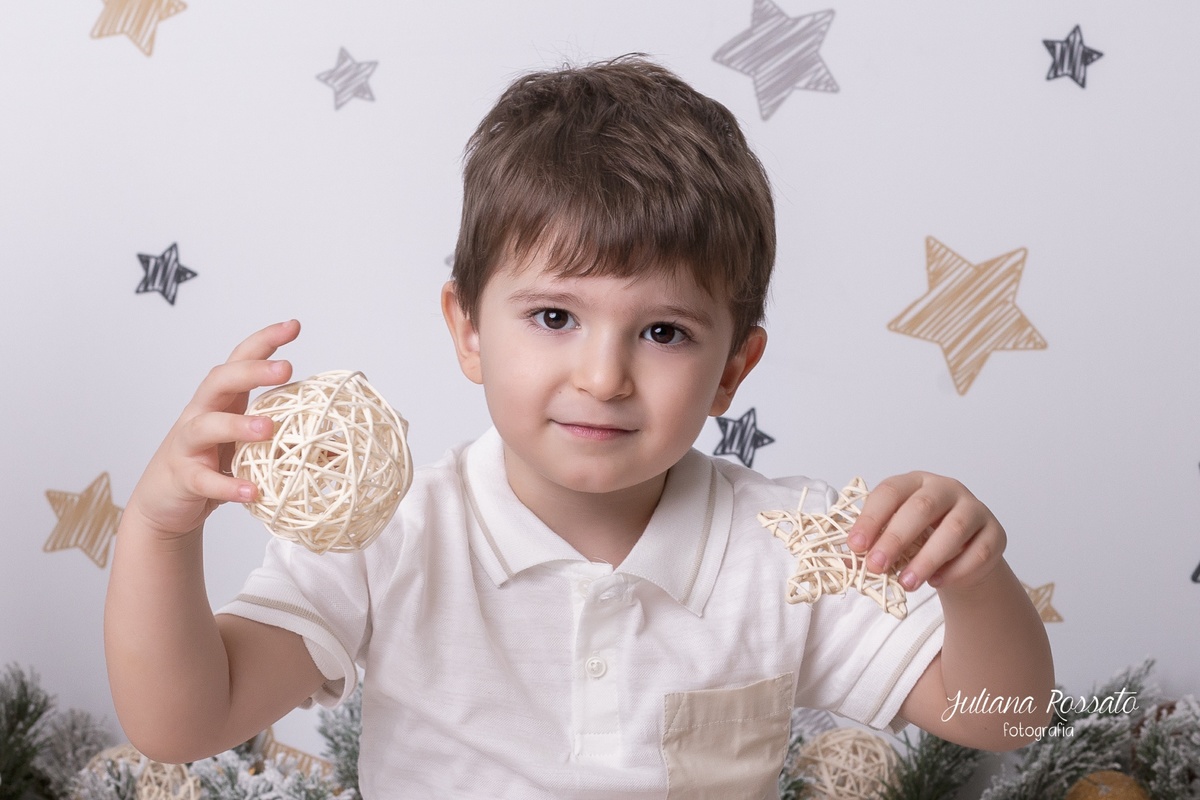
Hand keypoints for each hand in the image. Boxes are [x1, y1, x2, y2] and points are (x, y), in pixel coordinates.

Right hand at [124, 320, 300, 541]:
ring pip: (205, 426)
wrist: (165, 503)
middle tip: (287, 368)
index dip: (264, 341)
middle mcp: (200, 414)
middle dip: (252, 371)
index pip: (240, 360)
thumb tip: (333, 445)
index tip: (293, 326)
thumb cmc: (213, 465)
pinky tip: (252, 491)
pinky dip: (227, 485)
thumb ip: (281, 437)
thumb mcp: (249, 445)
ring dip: (237, 425)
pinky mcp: (183, 477)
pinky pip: (205, 480)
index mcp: (221, 401)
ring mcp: (187, 445)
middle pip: (220, 381)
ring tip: (267, 429)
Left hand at [846, 472, 1005, 592]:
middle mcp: (946, 489)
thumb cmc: (920, 539)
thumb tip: (845, 561)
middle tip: (876, 566)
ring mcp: (974, 509)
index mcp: (914, 482)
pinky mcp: (995, 533)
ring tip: (907, 583)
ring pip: (953, 530)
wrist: (960, 554)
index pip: (890, 492)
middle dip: (895, 538)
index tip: (854, 546)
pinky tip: (937, 582)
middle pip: (921, 507)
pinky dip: (956, 570)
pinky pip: (978, 552)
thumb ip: (872, 545)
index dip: (871, 518)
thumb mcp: (894, 537)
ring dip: (926, 559)